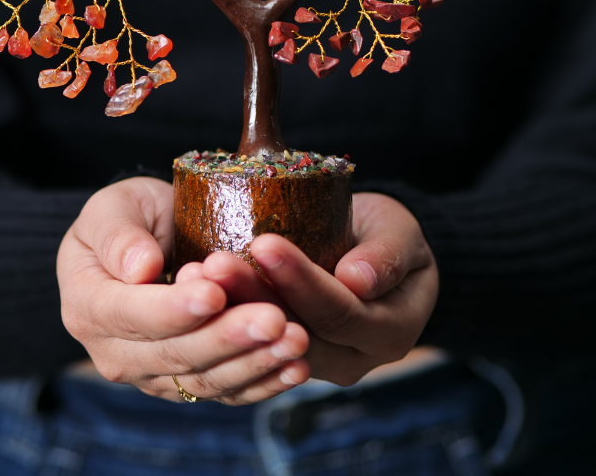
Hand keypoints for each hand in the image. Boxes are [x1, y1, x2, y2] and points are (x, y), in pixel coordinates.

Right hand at [57, 178, 310, 403]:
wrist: (144, 242)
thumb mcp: (113, 206)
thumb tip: (139, 269)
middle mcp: (114, 353)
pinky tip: (296, 367)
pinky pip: (226, 391)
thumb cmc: (127, 215)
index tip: (215, 293)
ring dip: (254, 363)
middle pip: (175, 354)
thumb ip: (119, 235)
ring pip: (205, 380)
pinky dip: (263, 383)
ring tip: (296, 341)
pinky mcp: (188, 382)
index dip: (174, 309)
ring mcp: (152, 374)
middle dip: (228, 338)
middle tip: (275, 319)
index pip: (130, 315)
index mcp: (88, 305)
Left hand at [196, 192, 438, 385]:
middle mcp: (353, 358)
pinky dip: (224, 316)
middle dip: (253, 295)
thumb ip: (387, 255)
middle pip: (297, 332)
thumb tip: (357, 280)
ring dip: (231, 307)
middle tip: (215, 261)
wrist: (376, 251)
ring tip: (199, 272)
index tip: (264, 243)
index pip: (339, 311)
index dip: (301, 280)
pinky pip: (254, 343)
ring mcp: (318, 363)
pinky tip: (195, 288)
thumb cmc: (389, 233)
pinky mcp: (286, 357)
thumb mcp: (400, 233)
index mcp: (389, 331)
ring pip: (268, 342)